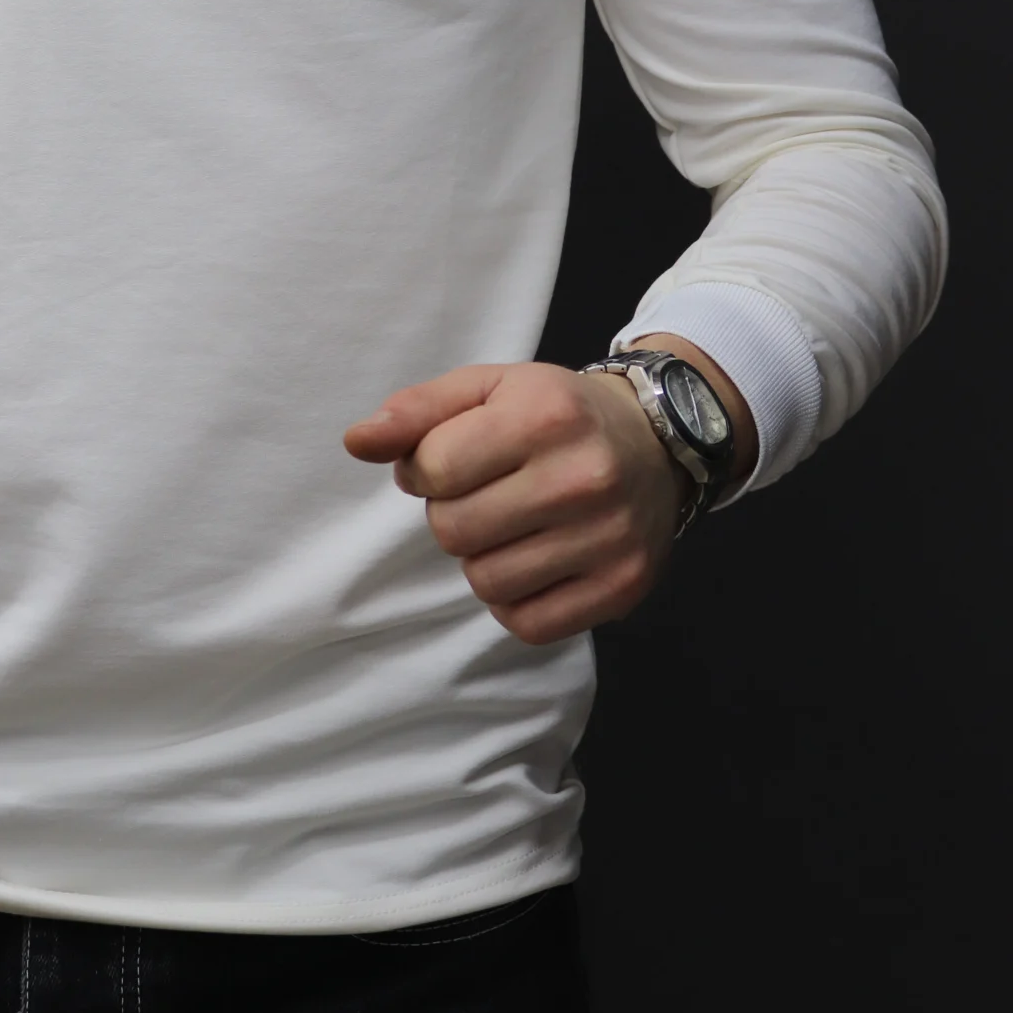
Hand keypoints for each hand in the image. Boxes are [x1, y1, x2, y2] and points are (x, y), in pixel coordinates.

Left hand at [343, 361, 687, 645]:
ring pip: (486, 583)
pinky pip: (528, 624)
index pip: (434, 469)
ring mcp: (607, 538)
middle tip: (483, 494)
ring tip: (510, 526)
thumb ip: (417, 411)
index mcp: (542, 417)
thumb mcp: (488, 387)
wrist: (657, 442)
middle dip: (452, 514)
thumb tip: (355, 442)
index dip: (423, 469)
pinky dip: (515, 601)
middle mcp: (581, 478)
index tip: (448, 462)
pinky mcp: (621, 587)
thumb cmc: (554, 412)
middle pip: (454, 531)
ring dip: (482, 558)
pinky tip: (533, 561)